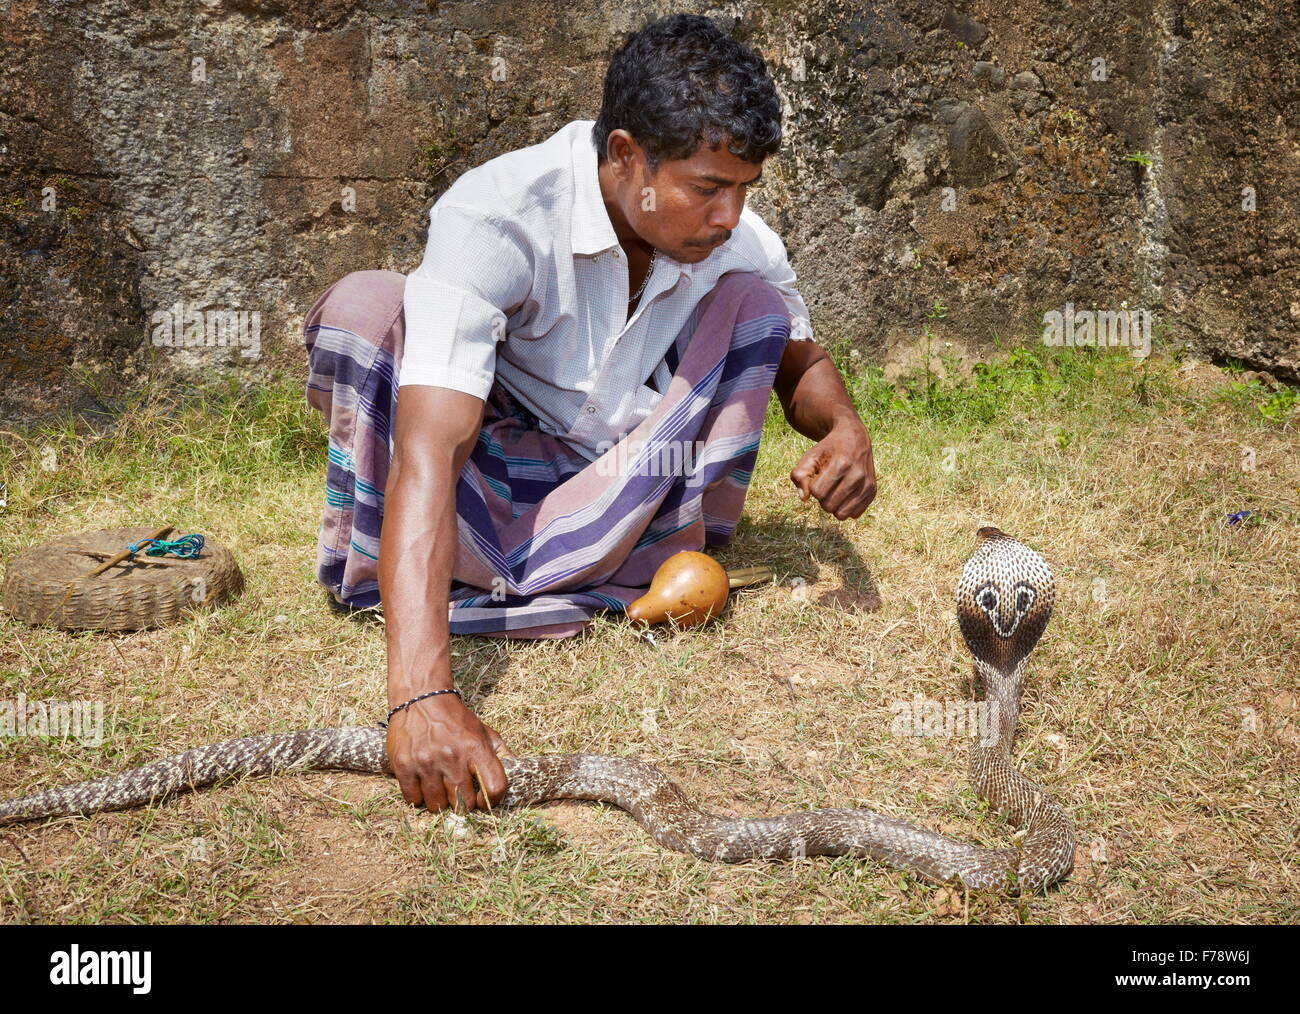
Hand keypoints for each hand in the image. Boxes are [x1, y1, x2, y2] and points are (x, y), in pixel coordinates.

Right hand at [386, 692, 510, 811]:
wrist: (421, 698)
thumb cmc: (455, 718)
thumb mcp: (483, 731)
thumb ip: (501, 752)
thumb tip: (519, 770)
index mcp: (475, 748)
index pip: (494, 787)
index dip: (492, 800)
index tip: (484, 798)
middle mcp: (452, 757)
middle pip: (464, 803)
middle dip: (464, 802)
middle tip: (459, 793)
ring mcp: (426, 763)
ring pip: (437, 806)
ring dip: (440, 801)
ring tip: (440, 787)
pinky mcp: (404, 766)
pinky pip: (413, 799)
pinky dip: (419, 797)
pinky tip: (423, 784)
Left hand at [789, 418, 877, 520]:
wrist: (854, 438)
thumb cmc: (828, 450)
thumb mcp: (810, 456)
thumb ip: (799, 475)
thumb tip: (804, 498)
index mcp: (841, 463)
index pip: (817, 492)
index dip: (813, 486)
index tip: (818, 476)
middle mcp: (858, 475)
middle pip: (828, 506)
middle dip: (822, 498)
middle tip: (826, 484)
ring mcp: (867, 484)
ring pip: (842, 514)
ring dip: (833, 505)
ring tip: (835, 489)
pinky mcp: (872, 492)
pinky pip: (854, 515)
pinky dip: (846, 507)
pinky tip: (845, 493)